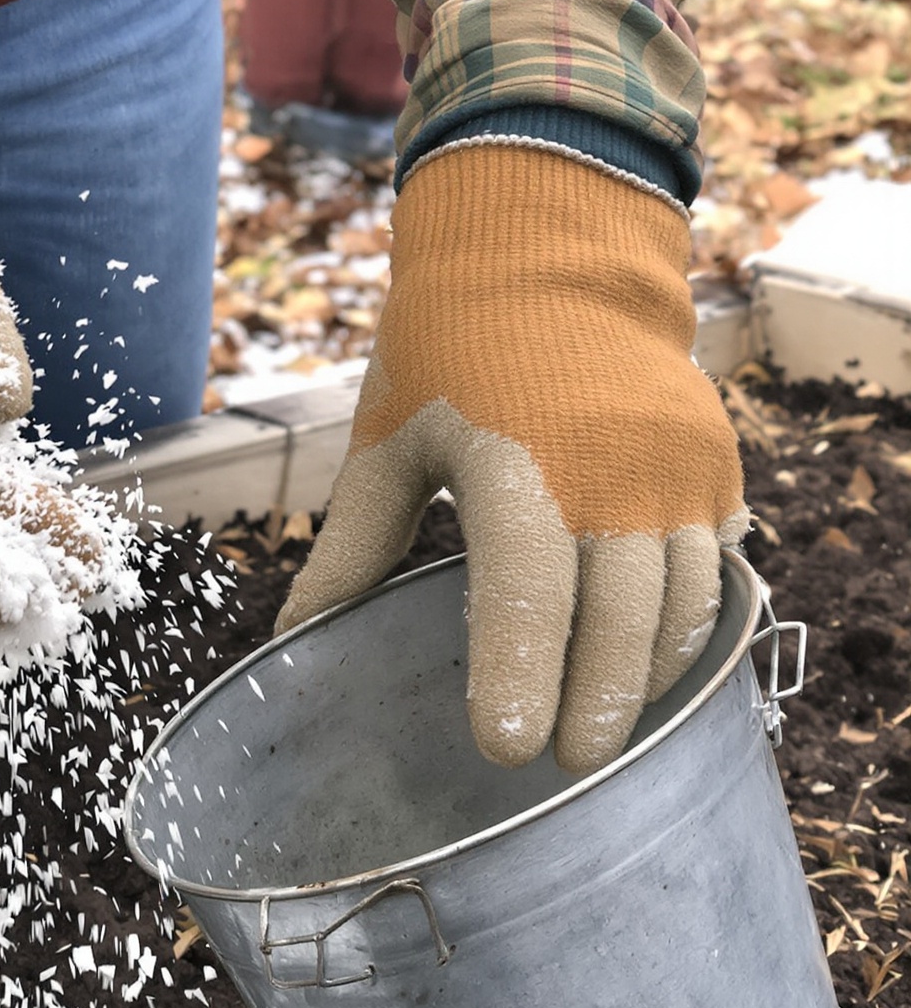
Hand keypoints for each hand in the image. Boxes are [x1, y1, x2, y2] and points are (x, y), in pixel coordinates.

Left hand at [276, 144, 747, 772]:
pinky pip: (716, 563)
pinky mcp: (713, 462)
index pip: (527, 586)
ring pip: (682, 599)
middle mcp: (612, 464)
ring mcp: (675, 463)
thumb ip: (352, 548)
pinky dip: (689, 622)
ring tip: (607, 731)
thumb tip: (292, 641)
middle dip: (598, 702)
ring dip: (649, 674)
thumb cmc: (448, 345)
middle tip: (566, 766)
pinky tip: (654, 668)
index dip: (521, 671)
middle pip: (622, 613)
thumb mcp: (386, 441)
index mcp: (515, 457)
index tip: (508, 749)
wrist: (549, 242)